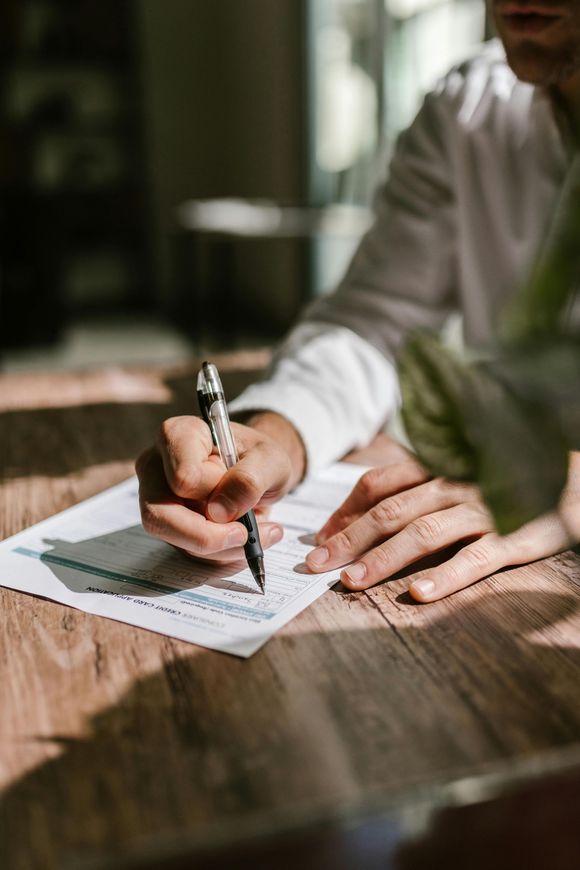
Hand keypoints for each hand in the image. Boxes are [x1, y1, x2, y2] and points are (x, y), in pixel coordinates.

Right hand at [136, 412, 305, 561]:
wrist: (259, 471)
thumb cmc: (259, 457)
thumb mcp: (270, 460)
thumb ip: (249, 479)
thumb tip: (220, 512)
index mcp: (178, 435)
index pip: (183, 476)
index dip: (215, 491)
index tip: (243, 488)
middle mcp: (157, 467)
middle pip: (160, 516)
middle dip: (208, 536)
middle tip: (245, 535)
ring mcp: (158, 498)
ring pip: (175, 539)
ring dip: (222, 546)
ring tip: (256, 532)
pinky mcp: (169, 524)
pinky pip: (188, 550)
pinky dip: (222, 551)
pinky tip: (245, 535)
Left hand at [305, 455, 578, 601]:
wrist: (573, 472)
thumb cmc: (506, 474)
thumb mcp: (457, 469)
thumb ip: (413, 482)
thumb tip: (357, 513)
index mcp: (437, 465)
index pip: (378, 484)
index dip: (345, 512)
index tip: (322, 539)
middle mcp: (454, 483)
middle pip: (390, 510)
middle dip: (348, 539)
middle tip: (317, 566)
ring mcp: (484, 509)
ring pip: (423, 533)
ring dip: (383, 559)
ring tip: (352, 582)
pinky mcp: (516, 537)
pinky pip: (476, 558)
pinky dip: (446, 576)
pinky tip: (419, 594)